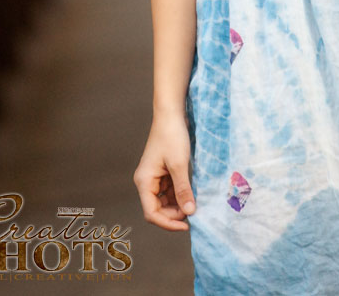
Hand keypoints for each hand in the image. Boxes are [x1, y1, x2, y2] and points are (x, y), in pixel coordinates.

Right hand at [133, 111, 195, 230]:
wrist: (171, 114)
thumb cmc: (172, 136)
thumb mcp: (180, 165)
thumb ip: (183, 190)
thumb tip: (189, 212)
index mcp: (144, 182)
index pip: (152, 213)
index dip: (168, 223)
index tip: (187, 225)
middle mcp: (146, 182)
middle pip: (157, 209)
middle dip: (174, 214)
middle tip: (193, 214)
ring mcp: (154, 177)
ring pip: (165, 201)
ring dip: (178, 205)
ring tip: (194, 203)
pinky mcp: (163, 172)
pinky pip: (170, 190)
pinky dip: (180, 194)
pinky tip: (191, 194)